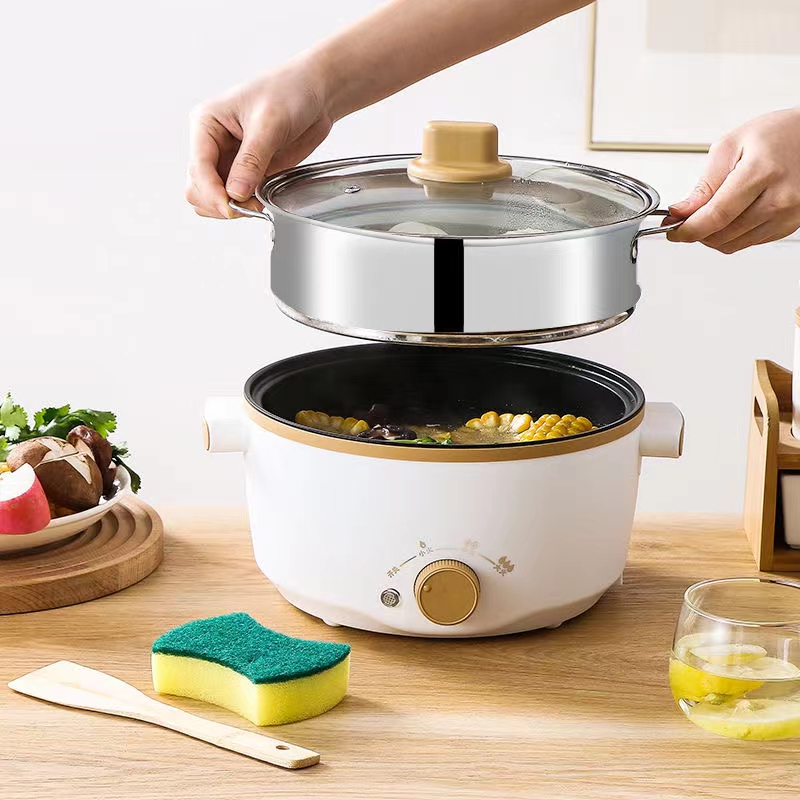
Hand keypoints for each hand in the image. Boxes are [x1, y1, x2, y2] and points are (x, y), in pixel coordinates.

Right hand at [186, 60, 332, 218]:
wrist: (314, 94)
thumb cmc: (289, 93)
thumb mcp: (269, 124)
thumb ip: (252, 161)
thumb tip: (235, 193)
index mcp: (206, 124)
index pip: (198, 168)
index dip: (213, 193)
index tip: (233, 207)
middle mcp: (212, 144)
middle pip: (198, 189)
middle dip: (220, 203)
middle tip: (250, 205)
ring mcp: (229, 161)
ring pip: (213, 199)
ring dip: (232, 208)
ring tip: (259, 201)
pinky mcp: (248, 173)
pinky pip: (236, 200)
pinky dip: (246, 207)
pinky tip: (262, 199)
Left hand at [667, 108, 799, 252]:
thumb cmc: (776, 134)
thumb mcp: (731, 146)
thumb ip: (704, 184)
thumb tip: (680, 211)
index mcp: (761, 173)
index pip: (716, 216)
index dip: (687, 229)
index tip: (672, 230)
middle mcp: (779, 198)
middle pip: (721, 235)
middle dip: (696, 232)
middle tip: (686, 218)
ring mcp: (788, 215)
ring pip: (732, 244)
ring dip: (712, 236)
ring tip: (710, 213)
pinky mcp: (789, 226)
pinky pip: (748, 242)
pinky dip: (731, 235)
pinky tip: (733, 214)